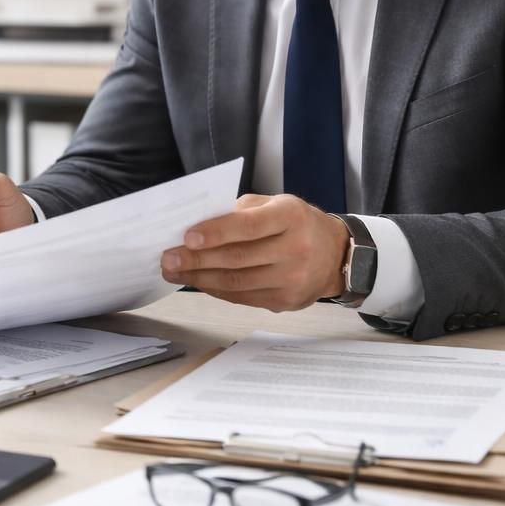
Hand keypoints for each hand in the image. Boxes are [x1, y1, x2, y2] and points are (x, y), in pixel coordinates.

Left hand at [159, 194, 349, 311]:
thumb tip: (198, 225)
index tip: (187, 237)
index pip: (249, 226)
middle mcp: (295, 249)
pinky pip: (242, 298)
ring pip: (236, 283)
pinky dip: (215, 290)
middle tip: (168, 258)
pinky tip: (197, 281)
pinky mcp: (286, 301)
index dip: (216, 232)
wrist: (336, 255)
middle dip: (197, 260)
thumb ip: (240, 211)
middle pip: (238, 259)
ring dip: (199, 278)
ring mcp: (292, 280)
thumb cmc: (297, 223)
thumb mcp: (275, 203)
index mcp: (291, 217)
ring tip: (174, 272)